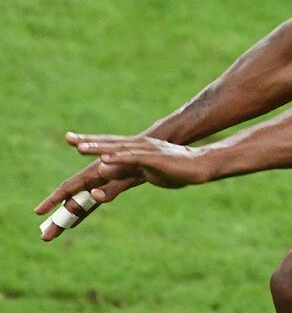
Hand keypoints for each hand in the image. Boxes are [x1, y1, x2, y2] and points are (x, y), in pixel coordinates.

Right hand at [35, 152, 148, 241]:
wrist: (158, 150)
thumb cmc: (143, 156)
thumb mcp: (132, 167)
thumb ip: (116, 175)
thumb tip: (96, 186)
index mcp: (96, 173)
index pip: (70, 188)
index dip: (54, 200)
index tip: (38, 212)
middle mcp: (95, 180)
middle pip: (72, 202)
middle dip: (58, 220)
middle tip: (45, 238)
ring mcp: (102, 185)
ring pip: (80, 204)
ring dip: (67, 219)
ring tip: (52, 235)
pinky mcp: (113, 187)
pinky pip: (93, 202)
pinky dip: (82, 212)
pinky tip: (72, 223)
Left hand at [66, 132, 216, 188]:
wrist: (201, 166)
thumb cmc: (177, 169)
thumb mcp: (147, 172)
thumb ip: (126, 172)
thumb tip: (104, 173)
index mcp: (136, 149)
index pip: (109, 144)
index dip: (91, 142)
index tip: (72, 140)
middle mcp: (139, 146)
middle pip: (109, 143)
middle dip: (88, 142)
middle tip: (68, 138)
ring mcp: (147, 151)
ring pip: (119, 149)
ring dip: (100, 148)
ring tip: (81, 148)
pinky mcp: (155, 159)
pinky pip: (134, 158)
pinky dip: (119, 158)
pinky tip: (107, 159)